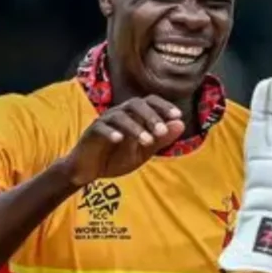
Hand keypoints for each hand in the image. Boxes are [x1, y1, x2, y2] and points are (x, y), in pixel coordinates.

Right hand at [61, 96, 185, 186]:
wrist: (90, 170)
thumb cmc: (117, 157)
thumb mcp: (143, 152)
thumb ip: (160, 140)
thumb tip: (181, 124)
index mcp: (134, 115)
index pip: (150, 101)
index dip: (163, 106)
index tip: (177, 115)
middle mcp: (120, 113)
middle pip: (136, 104)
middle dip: (151, 117)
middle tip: (162, 132)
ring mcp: (105, 121)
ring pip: (120, 116)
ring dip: (135, 128)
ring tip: (147, 142)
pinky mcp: (91, 132)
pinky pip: (101, 127)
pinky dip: (111, 132)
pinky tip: (120, 140)